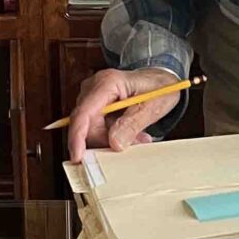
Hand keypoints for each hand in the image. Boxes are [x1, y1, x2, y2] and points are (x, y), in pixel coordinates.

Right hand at [66, 66, 184, 163]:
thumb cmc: (159, 88)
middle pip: (86, 125)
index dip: (77, 137)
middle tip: (133, 144)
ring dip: (111, 139)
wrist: (161, 81)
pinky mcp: (95, 105)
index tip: (78, 157)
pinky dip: (112, 135)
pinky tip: (130, 133)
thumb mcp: (152, 108)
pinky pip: (96, 128)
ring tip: (137, 137)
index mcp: (107, 83)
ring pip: (91, 129)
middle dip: (105, 141)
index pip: (83, 113)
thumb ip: (132, 125)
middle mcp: (94, 87)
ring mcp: (92, 96)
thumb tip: (114, 144)